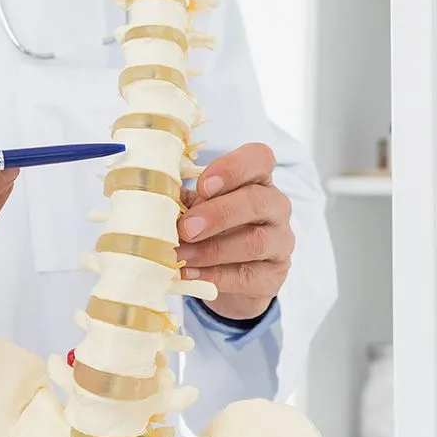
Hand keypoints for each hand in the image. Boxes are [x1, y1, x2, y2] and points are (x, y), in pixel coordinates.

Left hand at [174, 143, 293, 321]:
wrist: (231, 277)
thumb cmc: (213, 231)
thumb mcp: (199, 209)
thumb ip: (186, 201)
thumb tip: (156, 198)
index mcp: (258, 180)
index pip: (259, 159)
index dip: (233, 168)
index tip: (202, 186)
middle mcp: (276, 207)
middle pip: (258, 202)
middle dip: (219, 214)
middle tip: (186, 228)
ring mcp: (280, 242)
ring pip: (255, 242)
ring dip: (213, 249)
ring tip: (182, 254)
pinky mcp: (274, 275)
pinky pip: (248, 275)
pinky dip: (216, 276)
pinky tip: (191, 273)